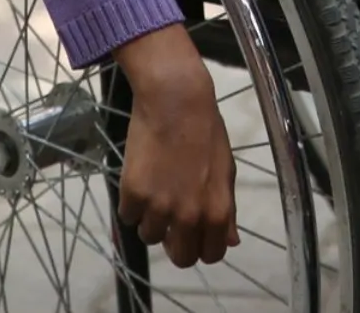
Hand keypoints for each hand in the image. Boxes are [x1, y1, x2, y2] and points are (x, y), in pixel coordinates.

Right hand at [111, 25, 238, 267]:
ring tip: (154, 189)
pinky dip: (131, 203)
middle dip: (174, 243)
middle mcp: (189, 216)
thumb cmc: (206, 133)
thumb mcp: (225, 172)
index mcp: (218, 212)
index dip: (201, 246)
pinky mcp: (133, 194)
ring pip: (149, 236)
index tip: (193, 234)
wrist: (176, 102)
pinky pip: (128, 216)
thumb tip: (231, 242)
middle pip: (180, 258)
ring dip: (150, 219)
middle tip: (169, 221)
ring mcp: (159, 207)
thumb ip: (227, 212)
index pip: (211, 255)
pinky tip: (140, 179)